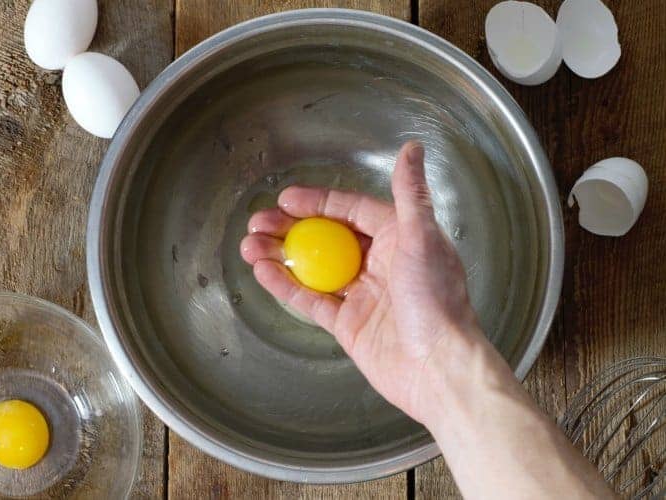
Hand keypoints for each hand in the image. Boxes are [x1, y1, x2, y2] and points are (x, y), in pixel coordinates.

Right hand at [240, 141, 483, 422]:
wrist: (438, 368)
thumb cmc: (437, 300)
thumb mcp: (422, 239)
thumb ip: (410, 194)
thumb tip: (412, 147)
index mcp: (397, 238)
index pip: (350, 211)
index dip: (317, 202)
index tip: (285, 198)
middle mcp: (377, 263)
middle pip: (325, 238)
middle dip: (289, 228)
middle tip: (257, 223)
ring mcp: (360, 294)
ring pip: (313, 268)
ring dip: (281, 255)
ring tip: (248, 246)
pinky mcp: (347, 324)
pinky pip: (311, 300)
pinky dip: (286, 286)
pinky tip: (262, 272)